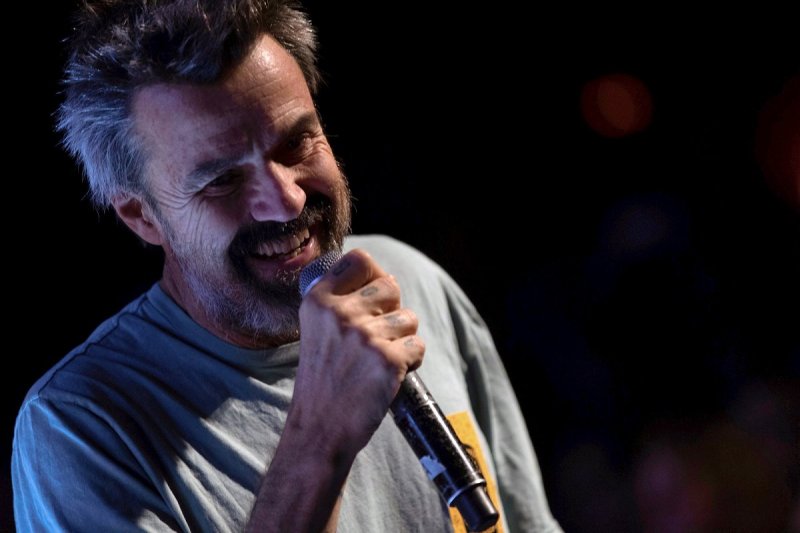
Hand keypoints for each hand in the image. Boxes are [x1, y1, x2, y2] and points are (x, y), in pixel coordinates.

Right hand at [292, 248, 424, 454]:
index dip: (374, 275)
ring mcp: (365, 336)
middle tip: (373, 339)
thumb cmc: (323, 379)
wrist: (319, 429)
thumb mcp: (316, 330)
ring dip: (402, 338)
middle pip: (391, 286)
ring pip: (408, 317)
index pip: (360, 260)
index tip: (371, 298)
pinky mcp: (388, 360)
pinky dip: (411, 360)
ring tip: (376, 360)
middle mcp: (340, 313)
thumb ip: (341, 300)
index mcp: (318, 301)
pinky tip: (388, 374)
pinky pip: (418, 345)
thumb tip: (386, 279)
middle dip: (391, 310)